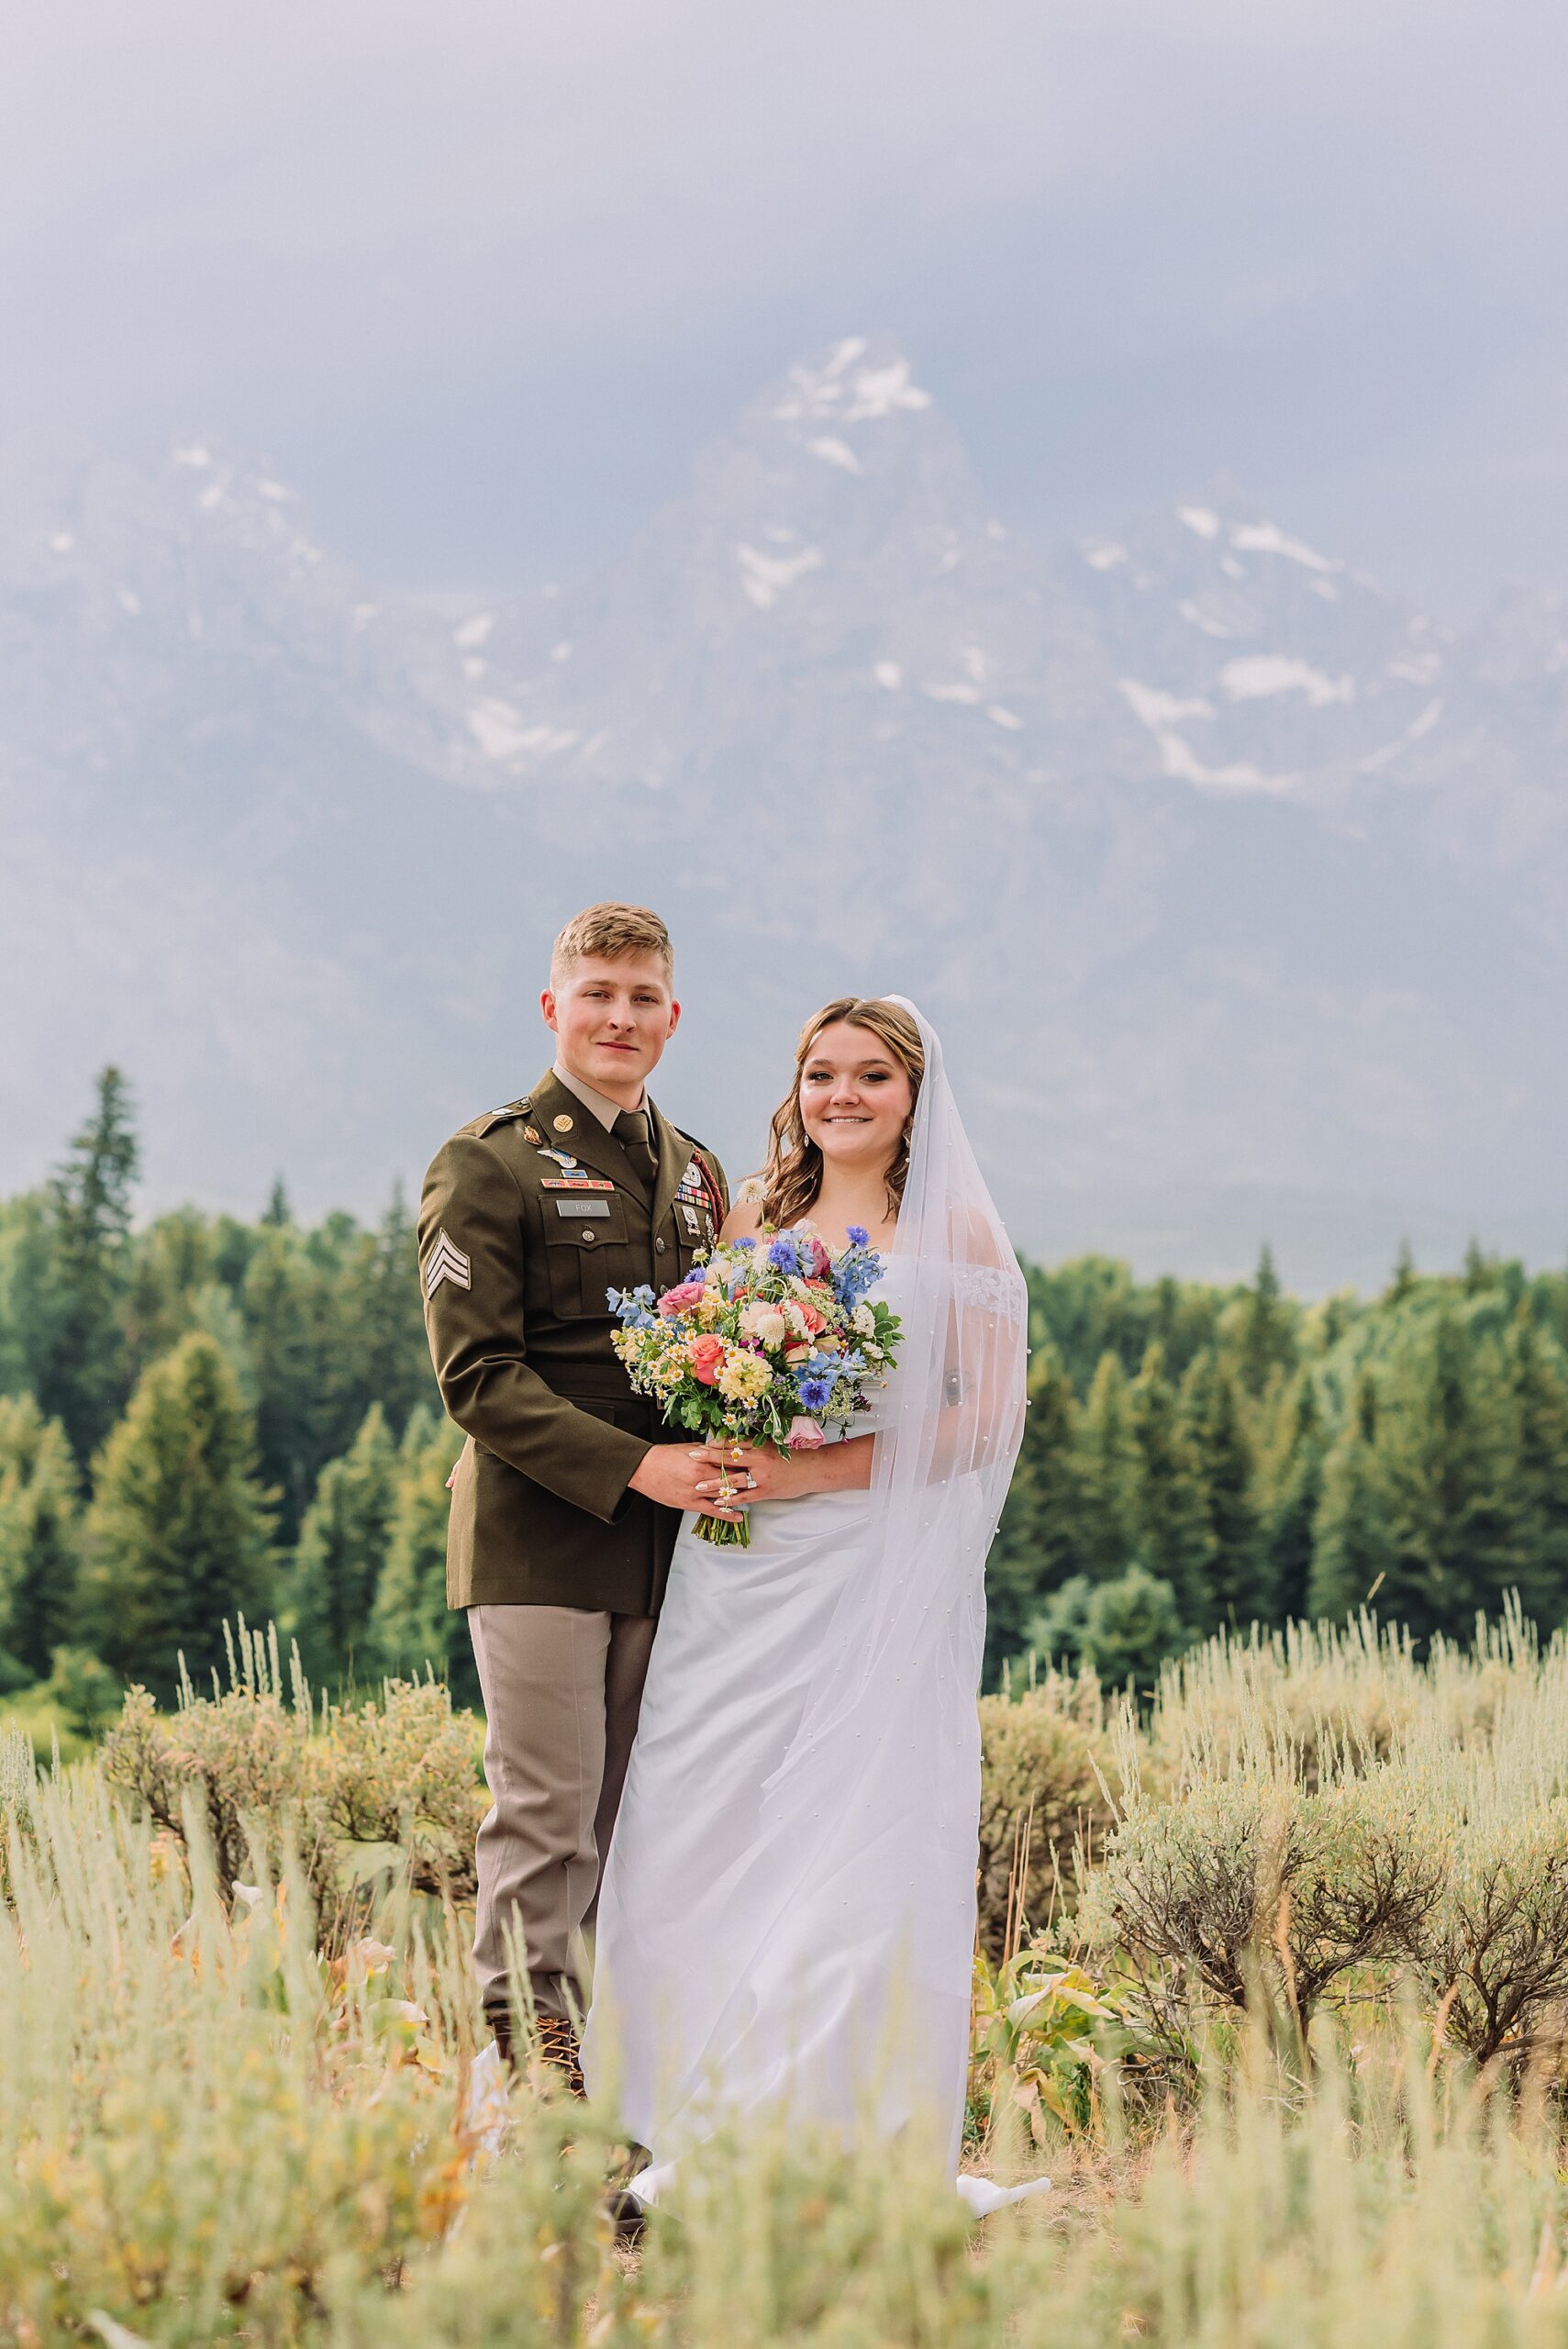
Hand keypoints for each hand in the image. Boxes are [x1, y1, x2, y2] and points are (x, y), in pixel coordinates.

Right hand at [627, 1447, 747, 1520]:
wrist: (645, 1469)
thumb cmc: (665, 1456)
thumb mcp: (690, 1448)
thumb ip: (709, 1450)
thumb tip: (724, 1448)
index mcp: (702, 1460)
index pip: (730, 1462)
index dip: (744, 1463)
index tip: (756, 1463)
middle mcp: (701, 1477)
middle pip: (730, 1479)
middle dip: (746, 1479)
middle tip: (761, 1479)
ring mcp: (696, 1492)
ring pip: (724, 1495)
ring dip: (740, 1496)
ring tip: (755, 1496)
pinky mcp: (690, 1503)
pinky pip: (713, 1510)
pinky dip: (727, 1514)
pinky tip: (739, 1516)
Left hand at [690, 1441, 817, 1504]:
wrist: (813, 1470)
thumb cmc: (792, 1457)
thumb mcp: (773, 1446)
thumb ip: (754, 1446)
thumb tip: (733, 1445)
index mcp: (760, 1446)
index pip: (734, 1443)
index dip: (716, 1444)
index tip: (702, 1445)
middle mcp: (759, 1460)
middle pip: (729, 1458)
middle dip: (709, 1458)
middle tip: (691, 1457)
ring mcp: (762, 1477)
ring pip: (734, 1479)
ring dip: (715, 1483)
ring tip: (699, 1485)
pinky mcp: (766, 1491)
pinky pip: (745, 1496)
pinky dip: (731, 1499)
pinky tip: (718, 1501)